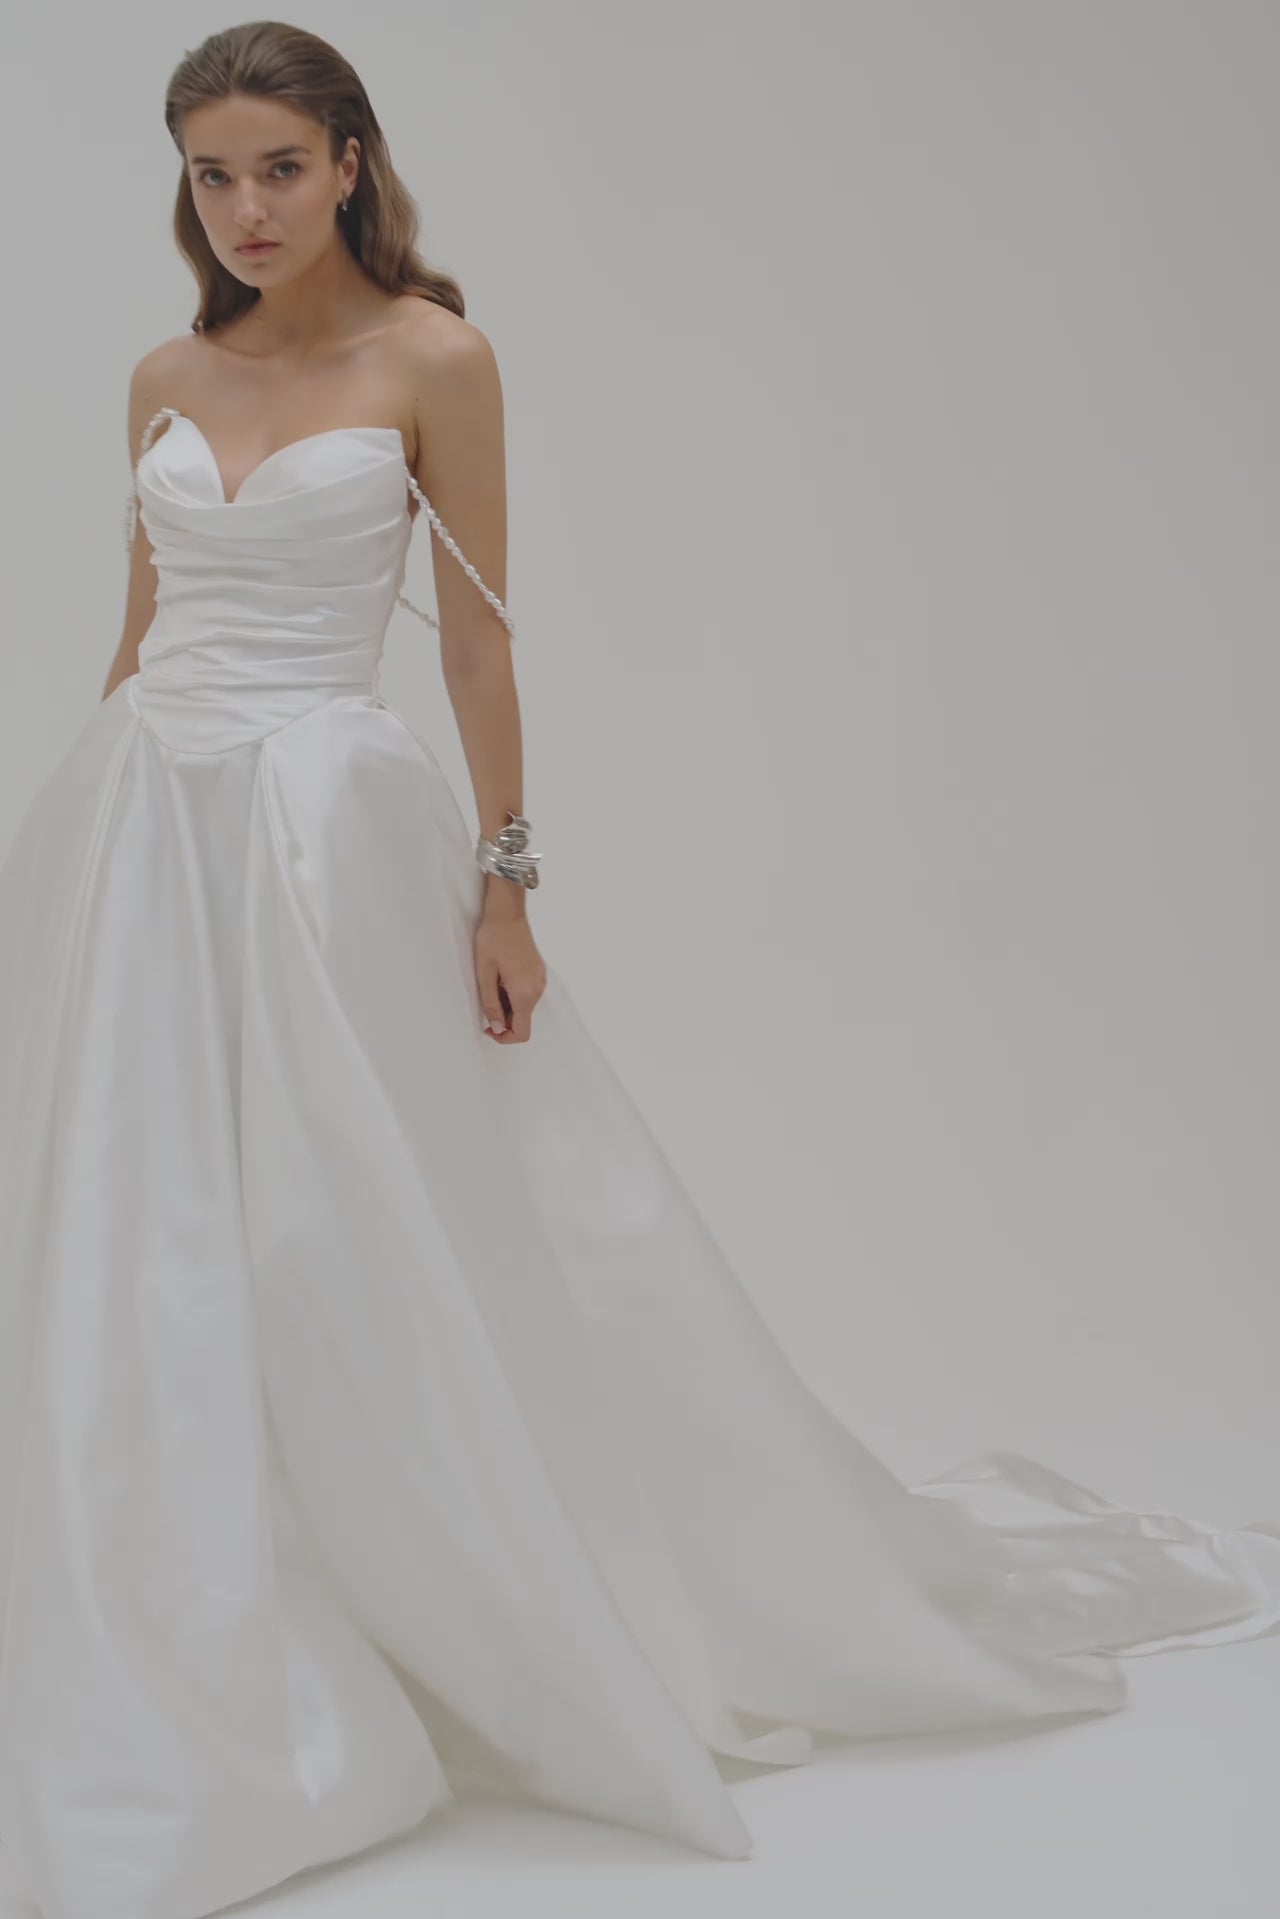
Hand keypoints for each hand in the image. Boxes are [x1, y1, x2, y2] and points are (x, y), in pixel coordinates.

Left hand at [474, 909, 546, 1042]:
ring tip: (493, 984)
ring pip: (525, 1007)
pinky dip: (514, 995)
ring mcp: (540, 981)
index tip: (488, 1026)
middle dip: (503, 1019)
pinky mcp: (539, 973)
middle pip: (524, 1021)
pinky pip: (528, 994)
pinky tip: (502, 977)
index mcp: (524, 993)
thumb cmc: (493, 940)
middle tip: (486, 999)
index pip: (522, 1032)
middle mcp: (537, 990)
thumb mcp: (485, 975)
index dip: (504, 1037)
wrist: (508, 914)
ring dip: (508, 1005)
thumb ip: (491, 1005)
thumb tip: (498, 1028)